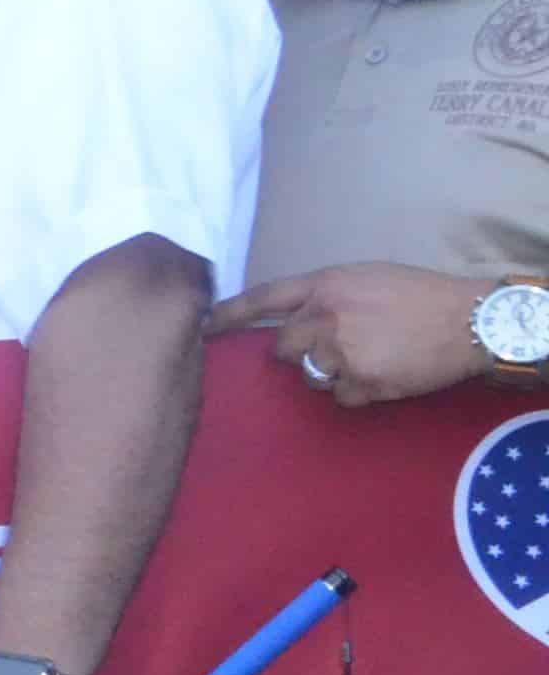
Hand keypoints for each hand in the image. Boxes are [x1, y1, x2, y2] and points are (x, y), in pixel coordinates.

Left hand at [212, 262, 492, 406]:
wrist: (470, 319)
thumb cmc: (422, 294)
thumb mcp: (367, 278)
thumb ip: (326, 296)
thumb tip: (296, 316)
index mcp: (326, 286)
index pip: (264, 299)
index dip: (230, 314)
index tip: (204, 326)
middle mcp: (325, 317)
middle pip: (282, 347)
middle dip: (300, 352)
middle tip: (334, 347)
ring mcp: (341, 351)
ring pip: (310, 375)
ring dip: (332, 373)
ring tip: (370, 357)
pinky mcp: (362, 382)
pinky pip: (341, 396)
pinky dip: (359, 391)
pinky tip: (385, 374)